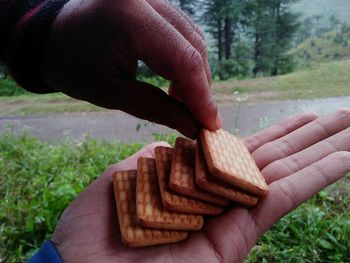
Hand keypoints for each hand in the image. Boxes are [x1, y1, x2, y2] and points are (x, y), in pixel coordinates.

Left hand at [42, 0, 220, 137]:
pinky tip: (178, 84)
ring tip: (187, 105)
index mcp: (130, 18)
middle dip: (201, 88)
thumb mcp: (112, 94)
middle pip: (193, 46)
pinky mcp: (152, 4)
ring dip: (195, 75)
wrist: (51, 37)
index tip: (211, 126)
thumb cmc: (72, 66)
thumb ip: (158, 109)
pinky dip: (186, 60)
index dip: (202, 97)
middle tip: (200, 121)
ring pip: (192, 38)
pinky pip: (181, 32)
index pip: (183, 60)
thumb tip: (194, 126)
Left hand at [51, 109, 349, 261]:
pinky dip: (316, 176)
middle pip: (270, 159)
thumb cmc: (95, 230)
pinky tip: (344, 156)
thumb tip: (178, 144)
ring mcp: (230, 215)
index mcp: (190, 182)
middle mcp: (216, 197)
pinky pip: (282, 197)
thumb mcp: (125, 178)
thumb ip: (156, 159)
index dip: (272, 135)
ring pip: (285, 173)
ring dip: (322, 149)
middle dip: (308, 138)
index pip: (239, 152)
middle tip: (340, 117)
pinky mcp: (238, 236)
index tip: (298, 119)